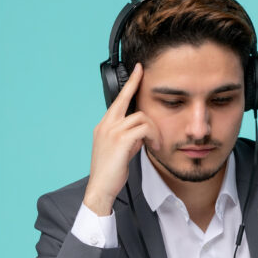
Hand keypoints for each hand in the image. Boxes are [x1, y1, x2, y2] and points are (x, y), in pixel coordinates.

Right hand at [82, 64, 159, 214]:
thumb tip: (141, 131)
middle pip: (125, 98)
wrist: (101, 188)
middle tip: (143, 72)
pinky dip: (153, 136)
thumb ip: (128, 136)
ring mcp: (111, 131)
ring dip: (154, 130)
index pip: (118, 100)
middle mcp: (105, 125)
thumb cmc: (111, 171)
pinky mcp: (120, 140)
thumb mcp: (119, 149)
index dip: (129, 84)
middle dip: (135, 83)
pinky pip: (144, 129)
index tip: (138, 70)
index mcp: (104, 126)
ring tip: (156, 144)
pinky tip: (154, 147)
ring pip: (142, 117)